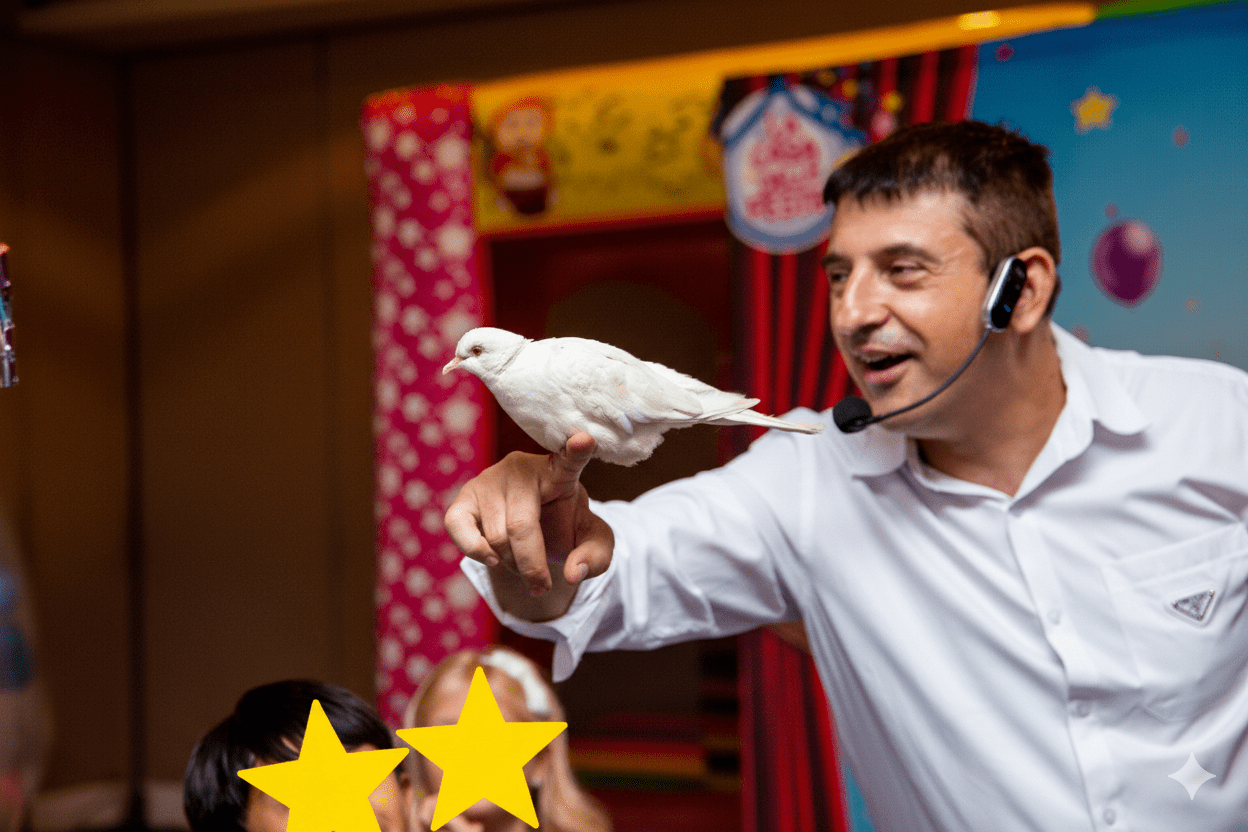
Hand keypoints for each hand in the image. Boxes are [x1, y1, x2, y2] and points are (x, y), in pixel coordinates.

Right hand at [445, 433, 614, 619]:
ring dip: (510, 563)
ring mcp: (490, 478)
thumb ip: (596, 557)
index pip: (570, 459)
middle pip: (521, 524)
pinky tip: (492, 558)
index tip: (585, 439)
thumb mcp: (590, 541)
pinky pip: (459, 526)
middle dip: (530, 564)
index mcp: (560, 473)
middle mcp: (523, 467)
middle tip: (540, 587)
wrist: (531, 530)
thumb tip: (572, 573)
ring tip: (522, 565)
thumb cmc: (563, 527)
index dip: (576, 450)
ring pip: (495, 534)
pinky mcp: (465, 496)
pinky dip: (475, 551)